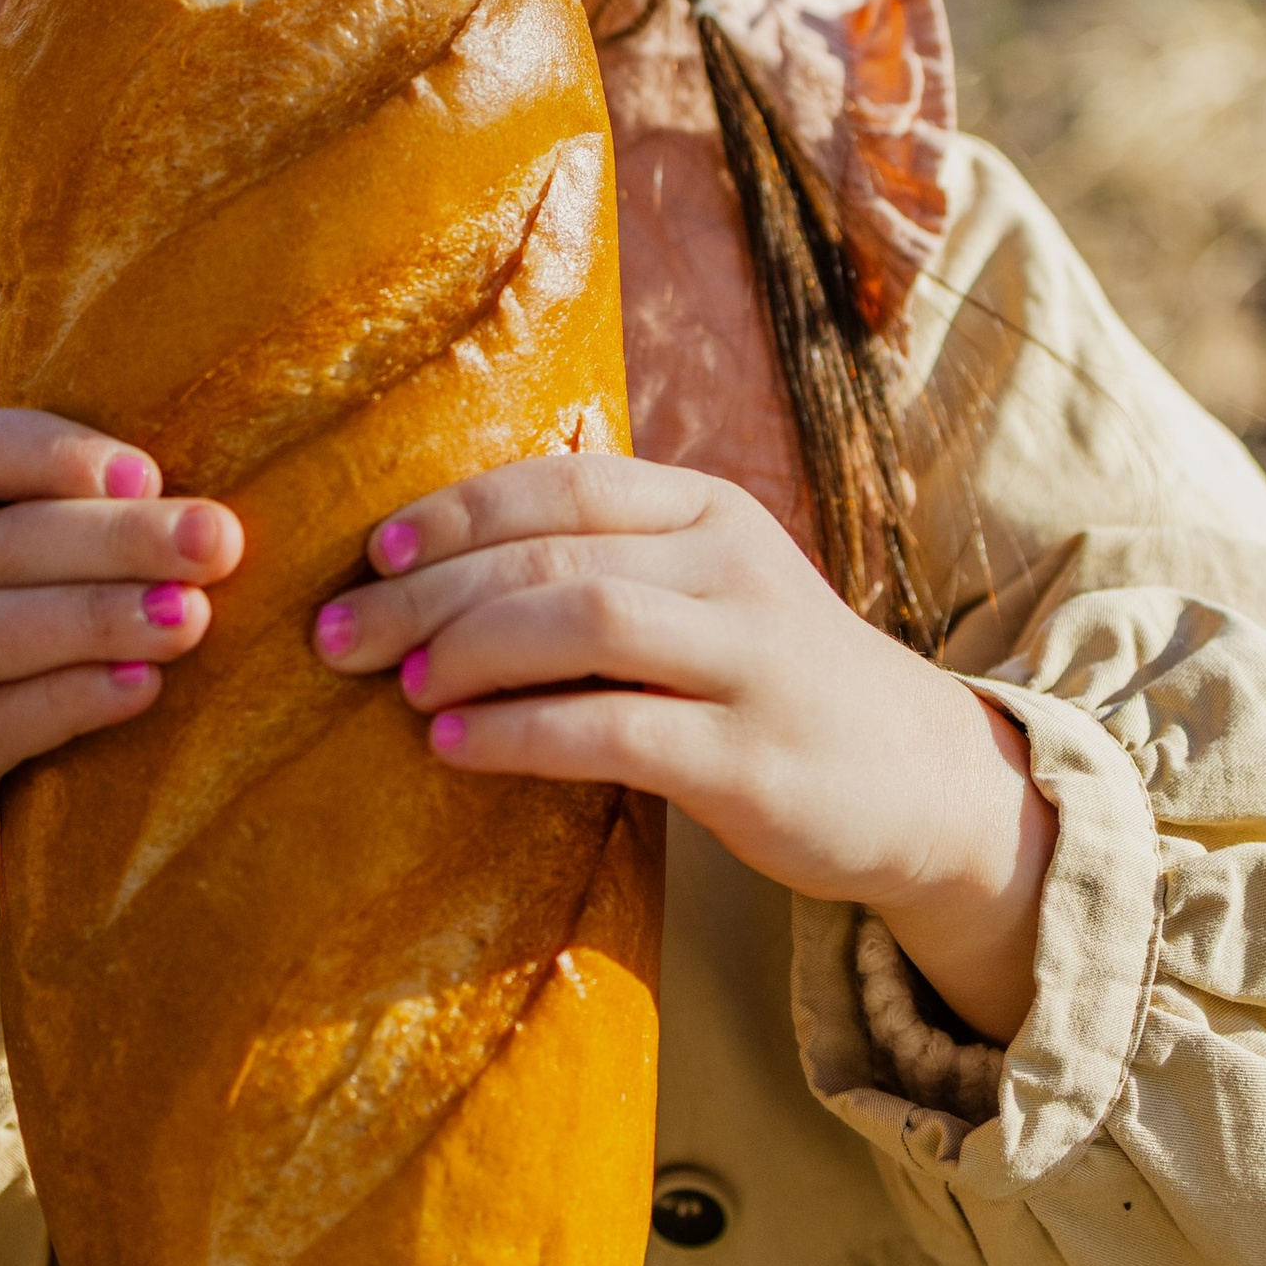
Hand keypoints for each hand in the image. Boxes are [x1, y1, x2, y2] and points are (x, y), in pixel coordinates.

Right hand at [0, 411, 240, 873]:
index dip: (55, 455)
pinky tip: (140, 688)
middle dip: (117, 539)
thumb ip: (81, 528)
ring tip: (188, 618)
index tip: (150, 472)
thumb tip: (213, 515)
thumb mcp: (3, 568)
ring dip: (96, 621)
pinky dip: (68, 702)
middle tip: (216, 541)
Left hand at [312, 453, 1051, 1044]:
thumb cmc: (774, 684)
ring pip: (585, 622)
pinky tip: (453, 745)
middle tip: (340, 632)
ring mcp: (750, 661)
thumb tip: (437, 566)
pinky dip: (518, 734)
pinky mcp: (751, 759)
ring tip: (400, 683)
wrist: (925, 782)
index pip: (565, 483)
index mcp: (710, 512)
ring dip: (472, 649)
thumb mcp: (707, 593)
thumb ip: (607, 564)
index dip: (459, 511)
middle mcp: (734, 569)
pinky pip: (614, 731)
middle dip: (431, 589)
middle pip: (556, 552)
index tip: (374, 548)